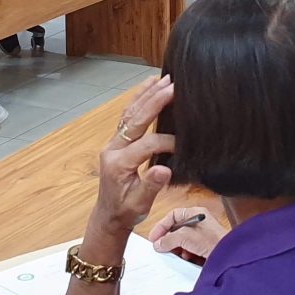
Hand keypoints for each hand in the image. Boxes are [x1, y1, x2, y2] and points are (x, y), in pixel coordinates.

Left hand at [88, 76, 175, 237]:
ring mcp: (114, 142)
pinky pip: (129, 115)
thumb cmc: (126, 211)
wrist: (109, 215)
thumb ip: (151, 185)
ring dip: (147, 94)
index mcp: (118, 163)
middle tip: (173, 85)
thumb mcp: (140, 204)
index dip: (167, 142)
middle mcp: (113, 148)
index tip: (185, 144)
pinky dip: (140, 99)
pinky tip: (150, 86)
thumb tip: (164, 170)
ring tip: (163, 78)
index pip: (146, 144)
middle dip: (155, 101)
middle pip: (136, 119)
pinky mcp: (118, 140)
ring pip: (131, 112)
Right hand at [148, 207, 227, 264]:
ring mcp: (203, 233)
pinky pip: (190, 247)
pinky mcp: (205, 245)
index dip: (162, 225)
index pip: (173, 215)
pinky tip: (185, 257)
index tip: (154, 237)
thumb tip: (158, 244)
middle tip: (160, 247)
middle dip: (168, 238)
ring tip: (173, 253)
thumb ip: (169, 239)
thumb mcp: (185, 237)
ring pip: (182, 239)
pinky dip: (185, 252)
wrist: (228, 255)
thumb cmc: (212, 241)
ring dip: (176, 247)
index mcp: (195, 212)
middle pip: (177, 228)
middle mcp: (199, 221)